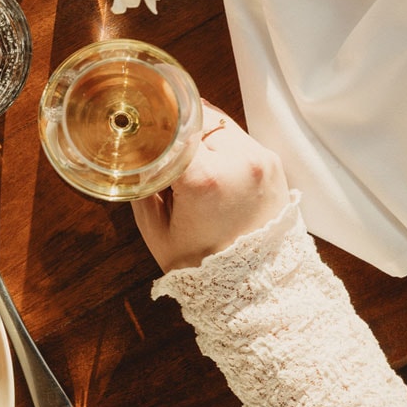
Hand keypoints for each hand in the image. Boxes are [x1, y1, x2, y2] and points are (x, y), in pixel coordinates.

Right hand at [131, 102, 289, 271]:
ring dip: (199, 134)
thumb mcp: (156, 229)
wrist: (255, 286)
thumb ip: (142, 185)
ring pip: (218, 123)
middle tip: (160, 146)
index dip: (151, 128)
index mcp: (205, 178)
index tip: (137, 129)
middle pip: (196, 120)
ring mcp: (261, 160)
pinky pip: (238, 138)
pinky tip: (208, 164)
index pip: (170, 128)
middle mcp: (239, 162)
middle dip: (175, 130)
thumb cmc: (203, 264)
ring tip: (187, 159)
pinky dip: (219, 145)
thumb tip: (134, 156)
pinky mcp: (272, 163)